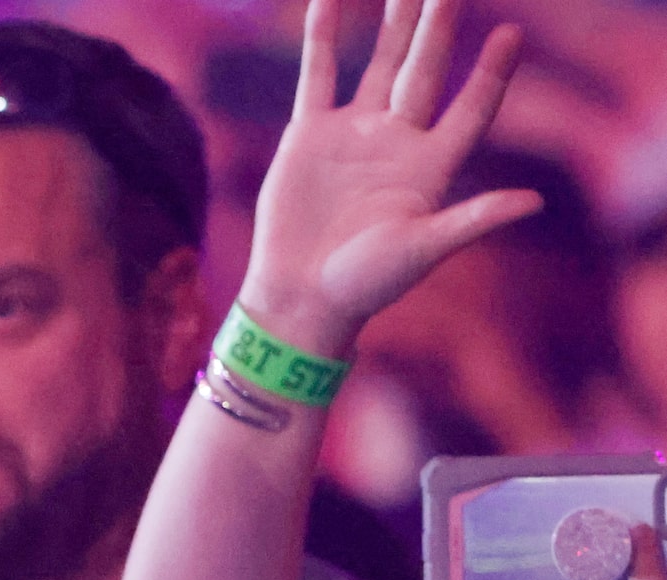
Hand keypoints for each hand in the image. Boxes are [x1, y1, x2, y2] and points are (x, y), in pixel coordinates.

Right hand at [238, 0, 535, 359]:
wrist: (299, 297)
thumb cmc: (366, 285)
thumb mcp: (422, 251)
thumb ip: (473, 219)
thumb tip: (533, 202)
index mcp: (431, 166)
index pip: (471, 109)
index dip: (491, 75)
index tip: (511, 34)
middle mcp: (398, 141)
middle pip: (425, 71)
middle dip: (438, 27)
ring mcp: (353, 135)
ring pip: (379, 64)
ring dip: (393, 24)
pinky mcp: (308, 136)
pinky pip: (318, 77)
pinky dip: (323, 41)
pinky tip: (326, 2)